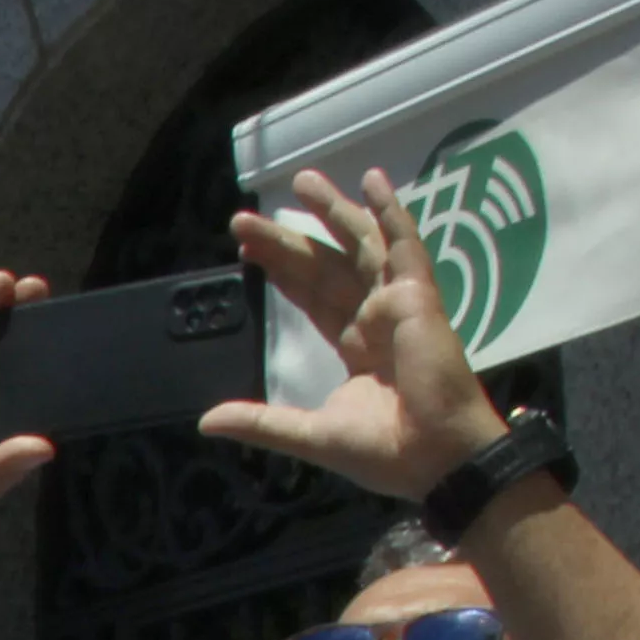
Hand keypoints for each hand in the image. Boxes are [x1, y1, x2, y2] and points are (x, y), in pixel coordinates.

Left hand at [211, 166, 511, 501]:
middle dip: (286, 241)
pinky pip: (403, 247)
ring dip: (332, 212)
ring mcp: (398, 304)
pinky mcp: (419, 298)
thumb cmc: (384, 452)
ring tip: (302, 180)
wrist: (434, 459)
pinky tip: (373, 182)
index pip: (310, 296)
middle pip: (323, 267)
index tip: (247, 250)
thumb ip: (260, 421)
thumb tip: (205, 422)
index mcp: (355, 346)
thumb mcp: (309, 434)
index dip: (281, 271)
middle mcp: (375, 318)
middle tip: (243, 218)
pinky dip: (390, 214)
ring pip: (359, 246)